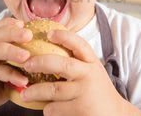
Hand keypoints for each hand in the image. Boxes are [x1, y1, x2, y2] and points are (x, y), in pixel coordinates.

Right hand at [0, 17, 32, 115]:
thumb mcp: (4, 78)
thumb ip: (17, 70)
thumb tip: (39, 67)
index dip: (11, 24)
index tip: (27, 25)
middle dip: (14, 32)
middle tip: (30, 35)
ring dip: (12, 50)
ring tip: (27, 56)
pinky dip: (10, 75)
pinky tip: (23, 81)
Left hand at [20, 30, 140, 115]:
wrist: (115, 115)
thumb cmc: (97, 91)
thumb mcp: (92, 72)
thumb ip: (77, 62)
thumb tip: (47, 51)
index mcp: (92, 63)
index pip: (79, 44)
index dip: (64, 36)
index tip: (49, 33)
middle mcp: (89, 75)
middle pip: (61, 65)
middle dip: (40, 62)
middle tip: (26, 64)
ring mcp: (84, 93)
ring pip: (53, 90)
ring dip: (35, 91)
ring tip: (25, 94)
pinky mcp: (80, 110)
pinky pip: (55, 108)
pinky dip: (48, 109)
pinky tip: (48, 109)